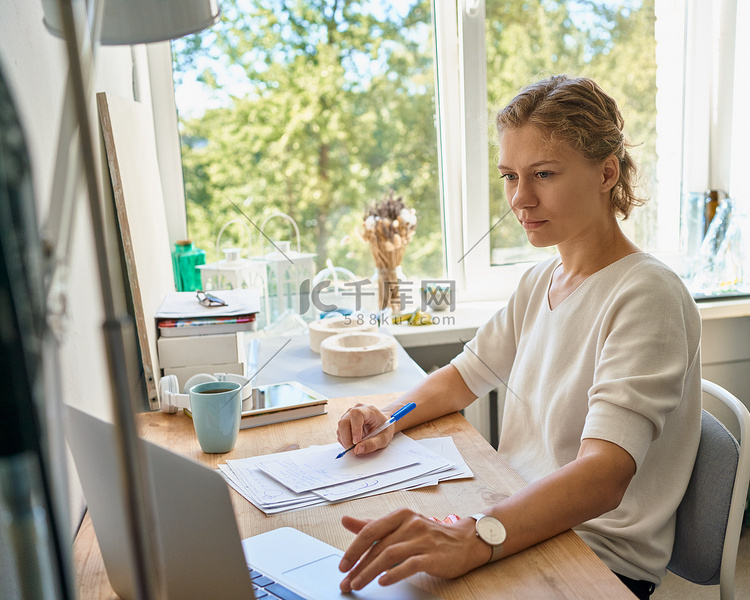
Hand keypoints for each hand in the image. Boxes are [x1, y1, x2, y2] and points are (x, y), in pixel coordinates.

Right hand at [336, 403, 392, 455]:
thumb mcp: (383, 439)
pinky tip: (353, 444)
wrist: (382, 424)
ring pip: (340, 428)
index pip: (356, 414)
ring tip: (355, 448)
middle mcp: (357, 410)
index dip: (354, 429)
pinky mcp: (345, 422)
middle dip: (347, 438)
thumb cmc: (384, 429)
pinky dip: (344, 441)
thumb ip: (372, 444)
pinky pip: (340, 432)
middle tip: (353, 450)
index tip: (356, 442)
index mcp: (369, 410)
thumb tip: (357, 450)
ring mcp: (349, 415)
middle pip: (344, 421)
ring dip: (345, 441)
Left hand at [338, 510, 490, 591]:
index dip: (353, 549)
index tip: (342, 565)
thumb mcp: (399, 526)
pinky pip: (410, 564)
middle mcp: (410, 524)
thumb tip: (345, 520)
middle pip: (378, 546)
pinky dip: (394, 573)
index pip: (370, 531)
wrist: (464, 542)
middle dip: (358, 566)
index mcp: (400, 515)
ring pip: (390, 555)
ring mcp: (422, 539)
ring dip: (370, 572)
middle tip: (346, 582)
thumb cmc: (428, 535)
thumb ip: (372, 526)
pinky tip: (383, 582)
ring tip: (358, 585)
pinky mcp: (433, 556)